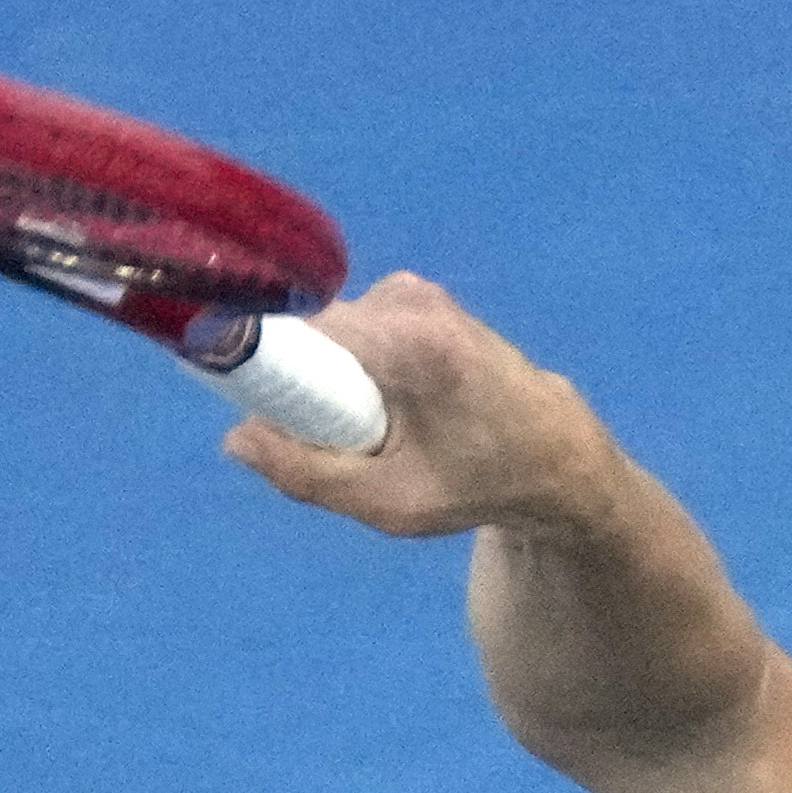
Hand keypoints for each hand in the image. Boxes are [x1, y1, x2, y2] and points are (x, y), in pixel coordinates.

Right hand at [220, 273, 612, 539]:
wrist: (556, 453)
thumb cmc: (477, 485)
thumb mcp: (390, 502)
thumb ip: (307, 474)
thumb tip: (235, 437)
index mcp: (407, 340)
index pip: (295, 334)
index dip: (270, 375)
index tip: (282, 423)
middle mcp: (409, 298)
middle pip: (314, 335)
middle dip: (312, 388)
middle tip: (355, 443)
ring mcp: (416, 290)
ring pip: (335, 334)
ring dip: (340, 381)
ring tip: (386, 428)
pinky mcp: (420, 294)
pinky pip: (357, 328)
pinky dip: (363, 366)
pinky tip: (400, 405)